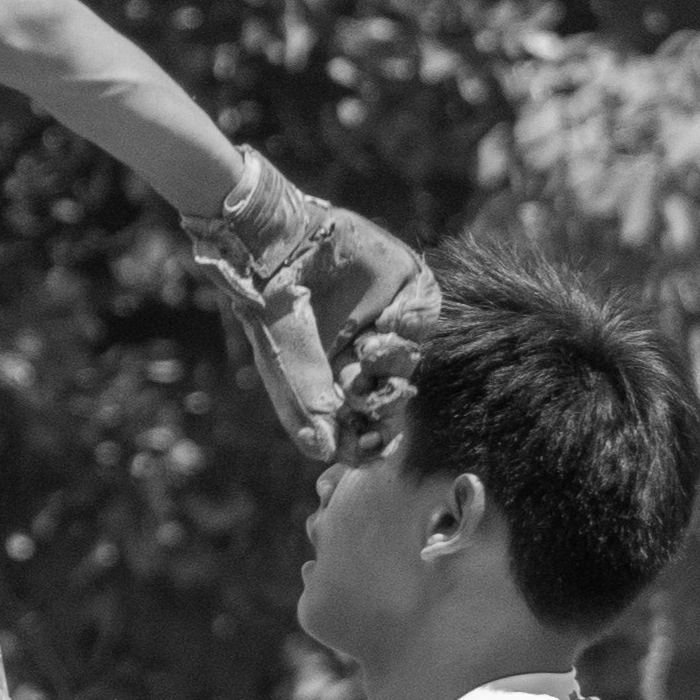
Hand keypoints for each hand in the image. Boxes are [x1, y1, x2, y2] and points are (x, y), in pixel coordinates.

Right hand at [186, 151, 439, 462]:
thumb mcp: (281, 364)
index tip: (373, 445)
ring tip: (369, 346)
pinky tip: (390, 320)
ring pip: (412, 358)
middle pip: (392, 394)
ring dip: (397, 361)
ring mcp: (386, 321)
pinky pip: (429, 315)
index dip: (370, 439)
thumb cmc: (270, 308)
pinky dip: (417, 323)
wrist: (273, 246)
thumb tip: (325, 452)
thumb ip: (305, 405)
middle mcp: (362, 354)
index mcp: (332, 379)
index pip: (362, 421)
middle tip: (379, 397)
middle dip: (388, 402)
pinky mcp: (406, 287)